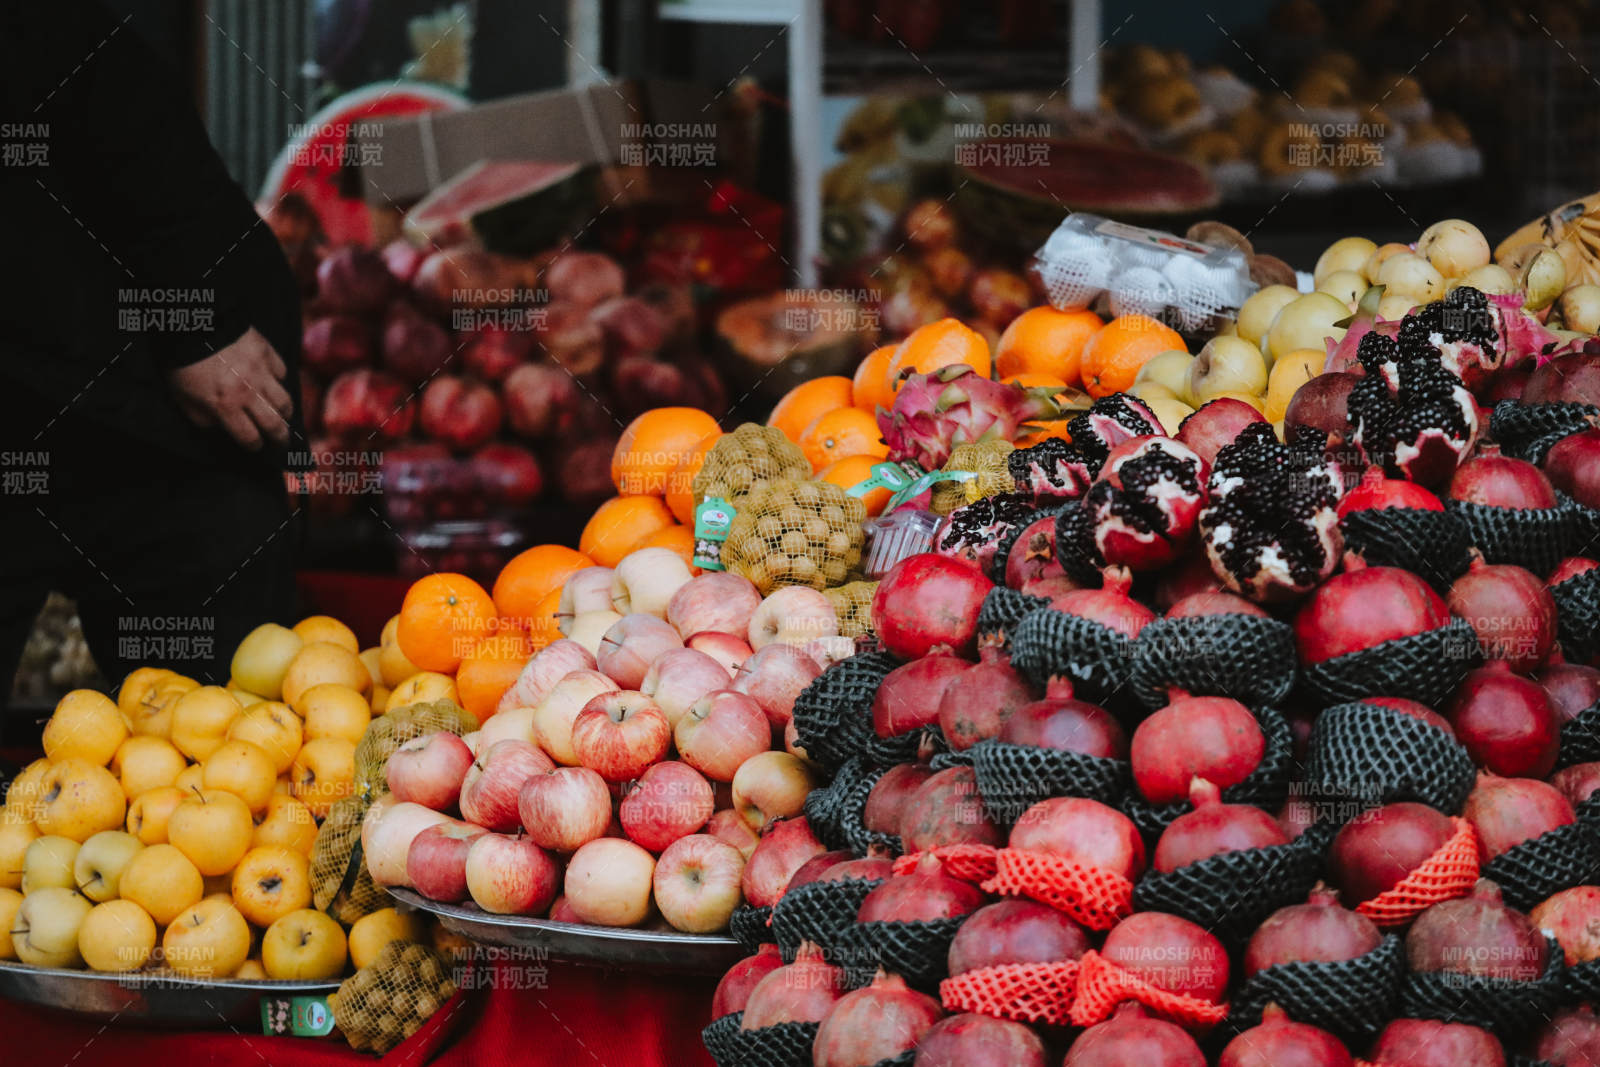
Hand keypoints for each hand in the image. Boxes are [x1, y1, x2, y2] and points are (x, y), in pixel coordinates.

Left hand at [169, 328, 292, 449]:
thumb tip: (220, 425)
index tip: (255, 446)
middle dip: (279, 438)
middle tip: (281, 441)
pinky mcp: (266, 354)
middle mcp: (248, 393)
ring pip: (284, 401)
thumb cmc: (183, 364)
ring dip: (284, 413)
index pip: (249, 437)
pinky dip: (278, 380)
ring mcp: (261, 373)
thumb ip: (202, 418)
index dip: (254, 446)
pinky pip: (281, 372)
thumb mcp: (183, 397)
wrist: (191, 324)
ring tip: (282, 416)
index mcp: (226, 406)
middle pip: (274, 425)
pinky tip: (273, 382)